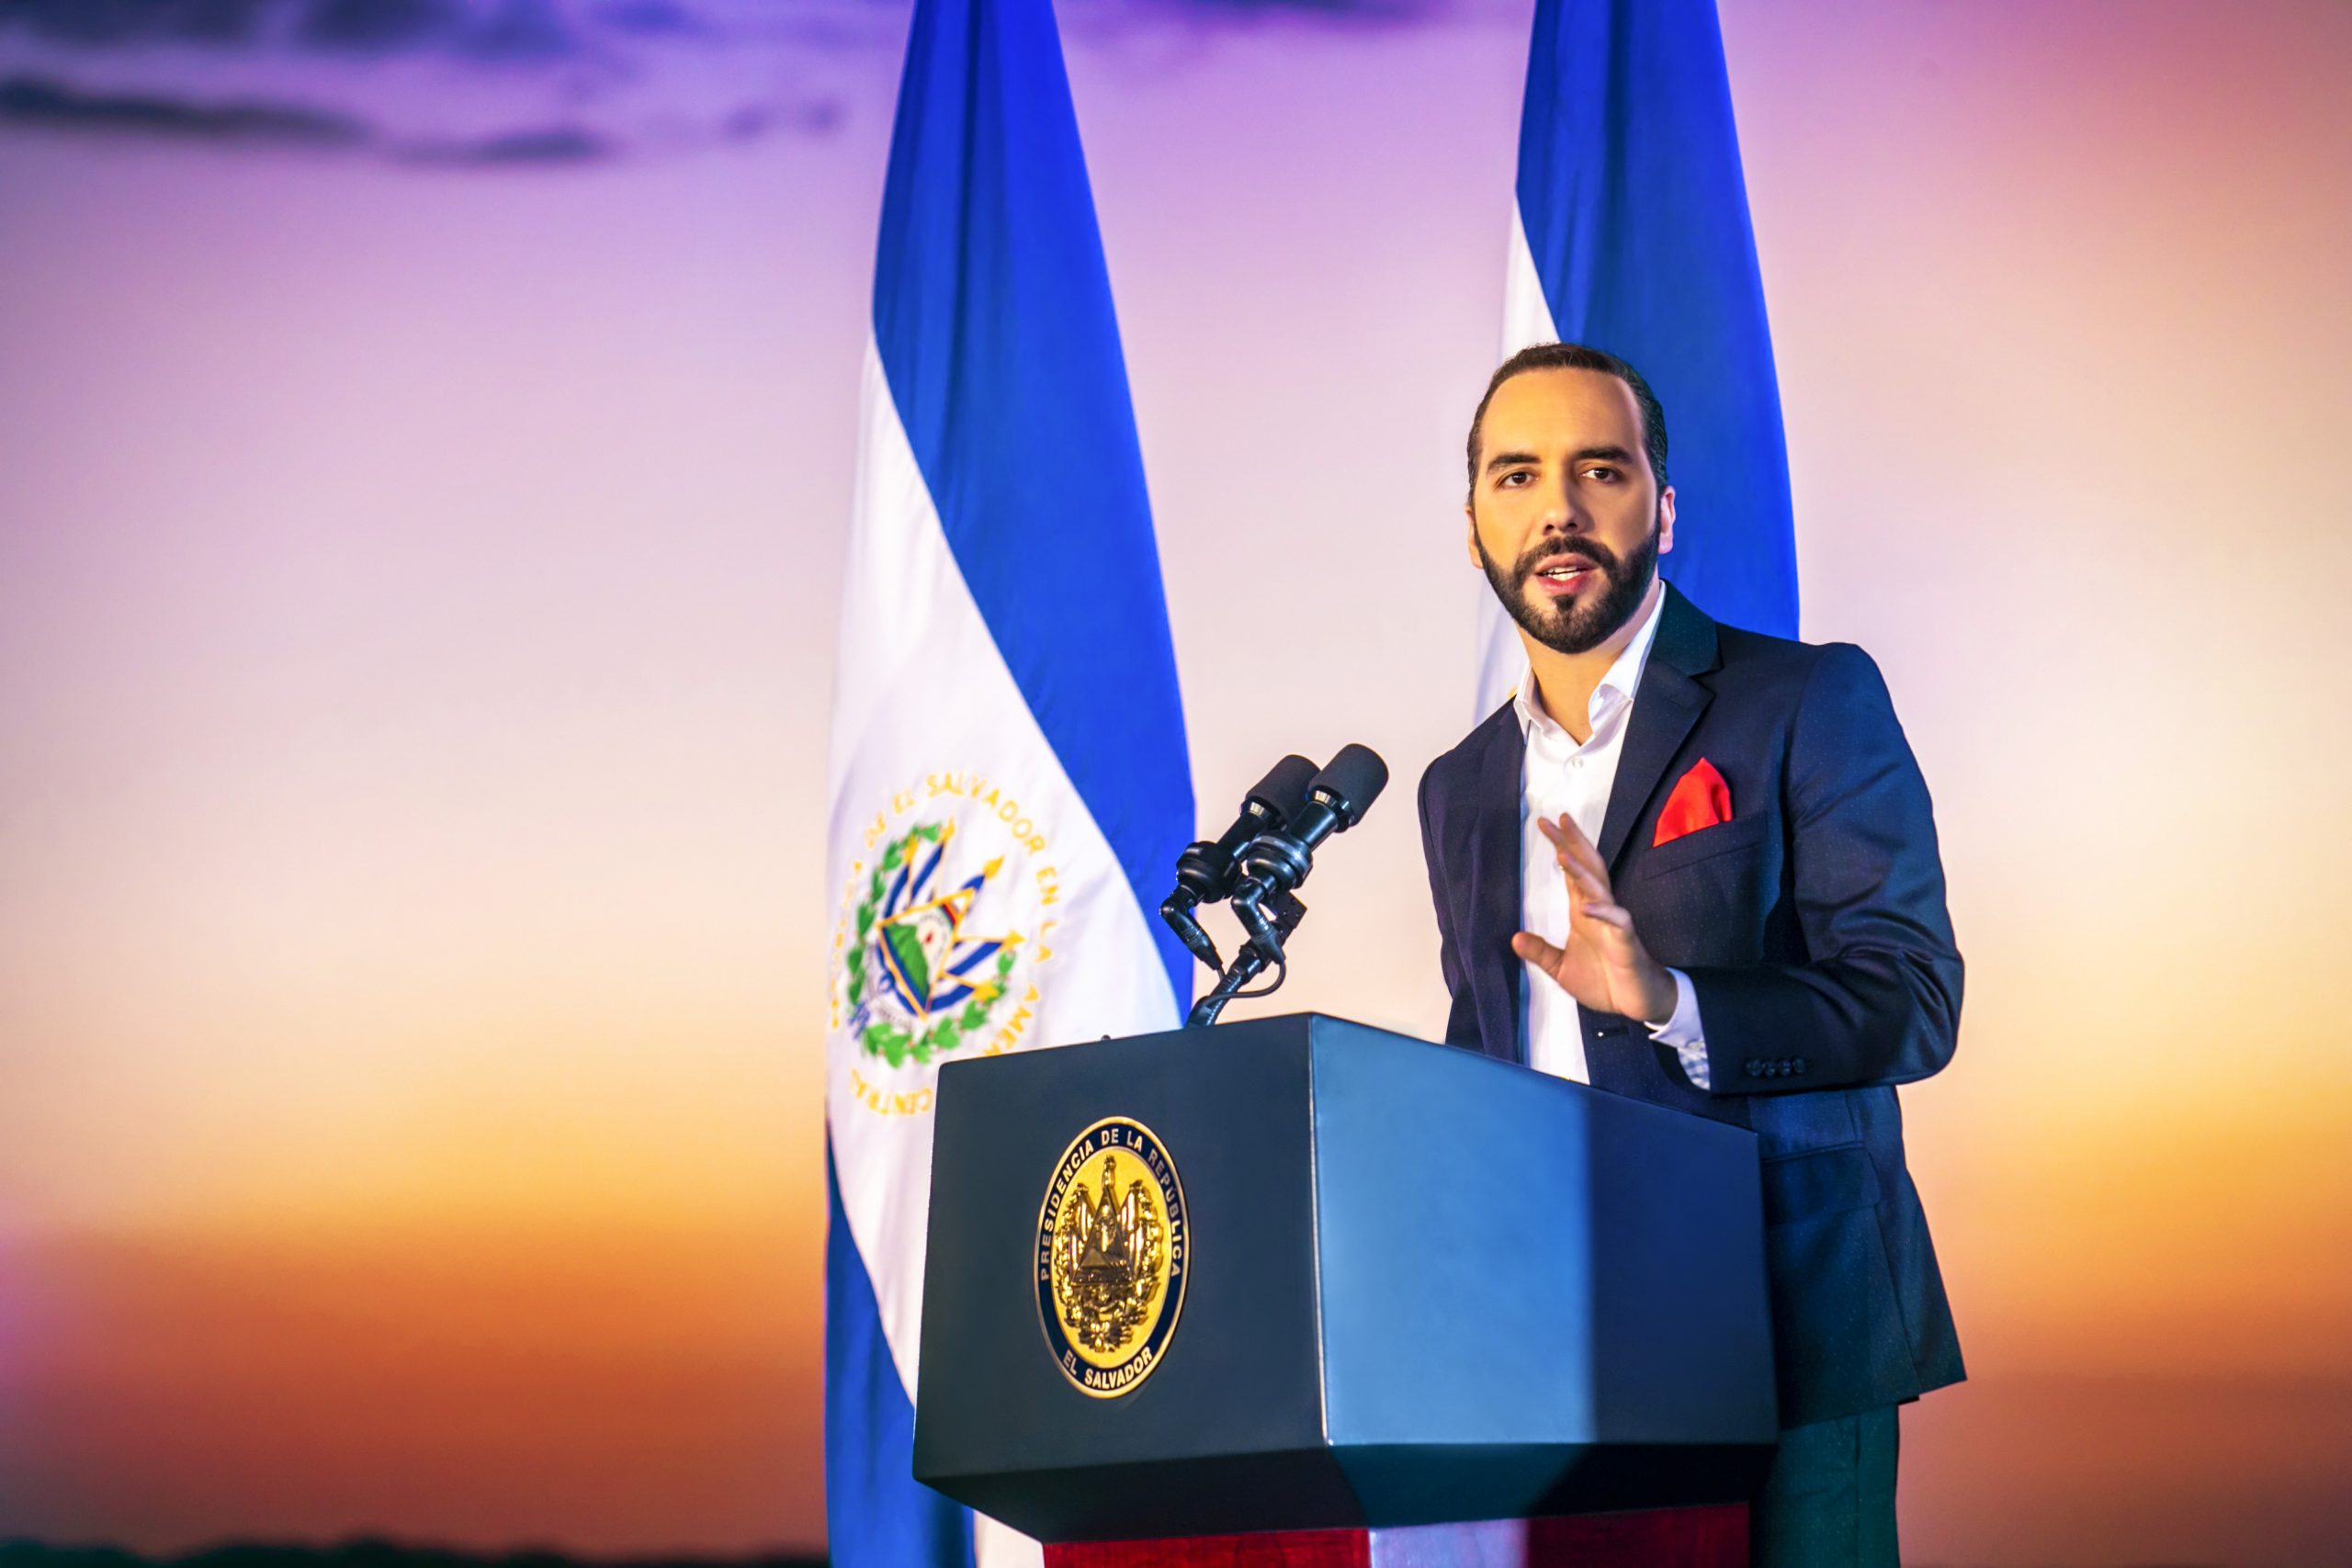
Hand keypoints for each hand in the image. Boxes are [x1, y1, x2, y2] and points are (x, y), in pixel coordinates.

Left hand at [1512, 812, 1677, 1024]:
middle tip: (1556, 819)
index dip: (1560, 847)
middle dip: (1572, 843)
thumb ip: (1540, 953)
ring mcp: (1613, 922)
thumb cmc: (1604, 982)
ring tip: (1561, 855)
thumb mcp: (1561, 969)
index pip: (1571, 872)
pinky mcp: (1626, 940)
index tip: (1544, 824)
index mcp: (1582, 911)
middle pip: (1586, 868)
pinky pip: (1617, 920)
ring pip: (1598, 889)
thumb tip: (1514, 938)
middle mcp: (1597, 909)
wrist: (1636, 1003)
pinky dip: (1602, 912)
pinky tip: (1586, 906)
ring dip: (1581, 872)